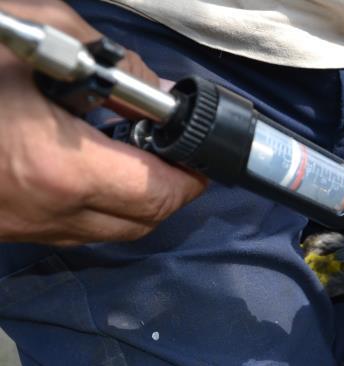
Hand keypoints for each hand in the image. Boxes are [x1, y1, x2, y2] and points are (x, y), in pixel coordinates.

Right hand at [0, 1, 206, 244]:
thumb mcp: (31, 34)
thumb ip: (111, 63)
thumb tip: (158, 89)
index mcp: (61, 169)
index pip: (160, 193)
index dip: (193, 176)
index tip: (204, 155)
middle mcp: (49, 214)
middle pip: (145, 222)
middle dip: (172, 192)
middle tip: (176, 154)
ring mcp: (25, 230)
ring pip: (113, 234)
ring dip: (139, 202)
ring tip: (138, 156)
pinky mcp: (7, 230)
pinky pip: (76, 232)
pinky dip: (101, 207)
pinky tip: (91, 168)